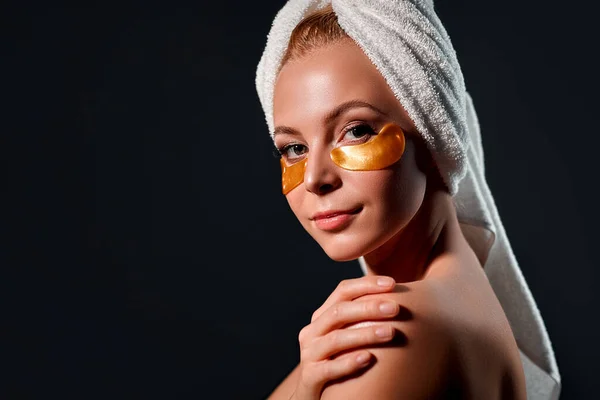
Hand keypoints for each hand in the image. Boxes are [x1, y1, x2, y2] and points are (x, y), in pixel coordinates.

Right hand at [291, 276, 399, 399]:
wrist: (312, 393)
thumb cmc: (338, 359)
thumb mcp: (345, 336)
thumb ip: (362, 319)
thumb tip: (401, 300)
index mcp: (323, 316)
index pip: (343, 291)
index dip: (366, 285)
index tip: (392, 283)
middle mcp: (313, 331)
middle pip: (339, 311)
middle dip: (369, 307)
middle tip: (395, 308)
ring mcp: (310, 354)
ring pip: (336, 339)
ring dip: (365, 334)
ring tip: (391, 333)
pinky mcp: (310, 377)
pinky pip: (329, 369)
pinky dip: (349, 362)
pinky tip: (369, 358)